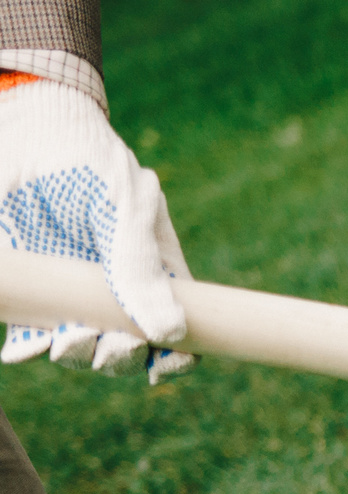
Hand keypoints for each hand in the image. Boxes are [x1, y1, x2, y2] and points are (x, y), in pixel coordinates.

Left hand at [0, 76, 192, 381]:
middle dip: (120, 357)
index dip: (177, 356)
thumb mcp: (126, 210)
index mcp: (152, 269)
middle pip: (127, 346)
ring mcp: (67, 288)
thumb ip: (142, 269)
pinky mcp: (26, 287)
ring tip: (70, 340)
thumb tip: (172, 334)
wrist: (24, 128)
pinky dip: (27, 348)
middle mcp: (112, 287)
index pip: (176, 326)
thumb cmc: (88, 162)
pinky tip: (27, 347)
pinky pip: (27, 333)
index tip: (163, 366)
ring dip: (78, 355)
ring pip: (79, 346)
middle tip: (108, 345)